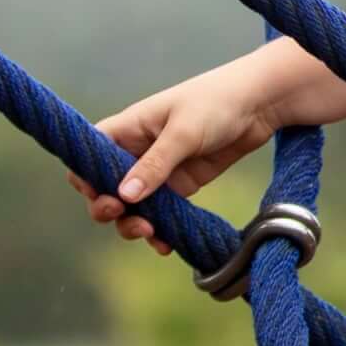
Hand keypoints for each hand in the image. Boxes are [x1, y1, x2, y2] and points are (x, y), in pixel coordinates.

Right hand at [70, 63, 282, 248]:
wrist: (260, 104)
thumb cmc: (216, 102)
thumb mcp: (184, 131)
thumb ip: (155, 164)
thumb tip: (124, 195)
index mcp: (128, 129)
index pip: (89, 157)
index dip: (86, 178)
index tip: (99, 195)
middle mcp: (137, 152)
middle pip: (106, 188)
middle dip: (108, 208)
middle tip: (122, 215)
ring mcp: (159, 172)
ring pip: (133, 206)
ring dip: (133, 223)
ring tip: (150, 232)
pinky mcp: (181, 186)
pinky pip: (162, 213)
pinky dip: (160, 229)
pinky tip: (166, 243)